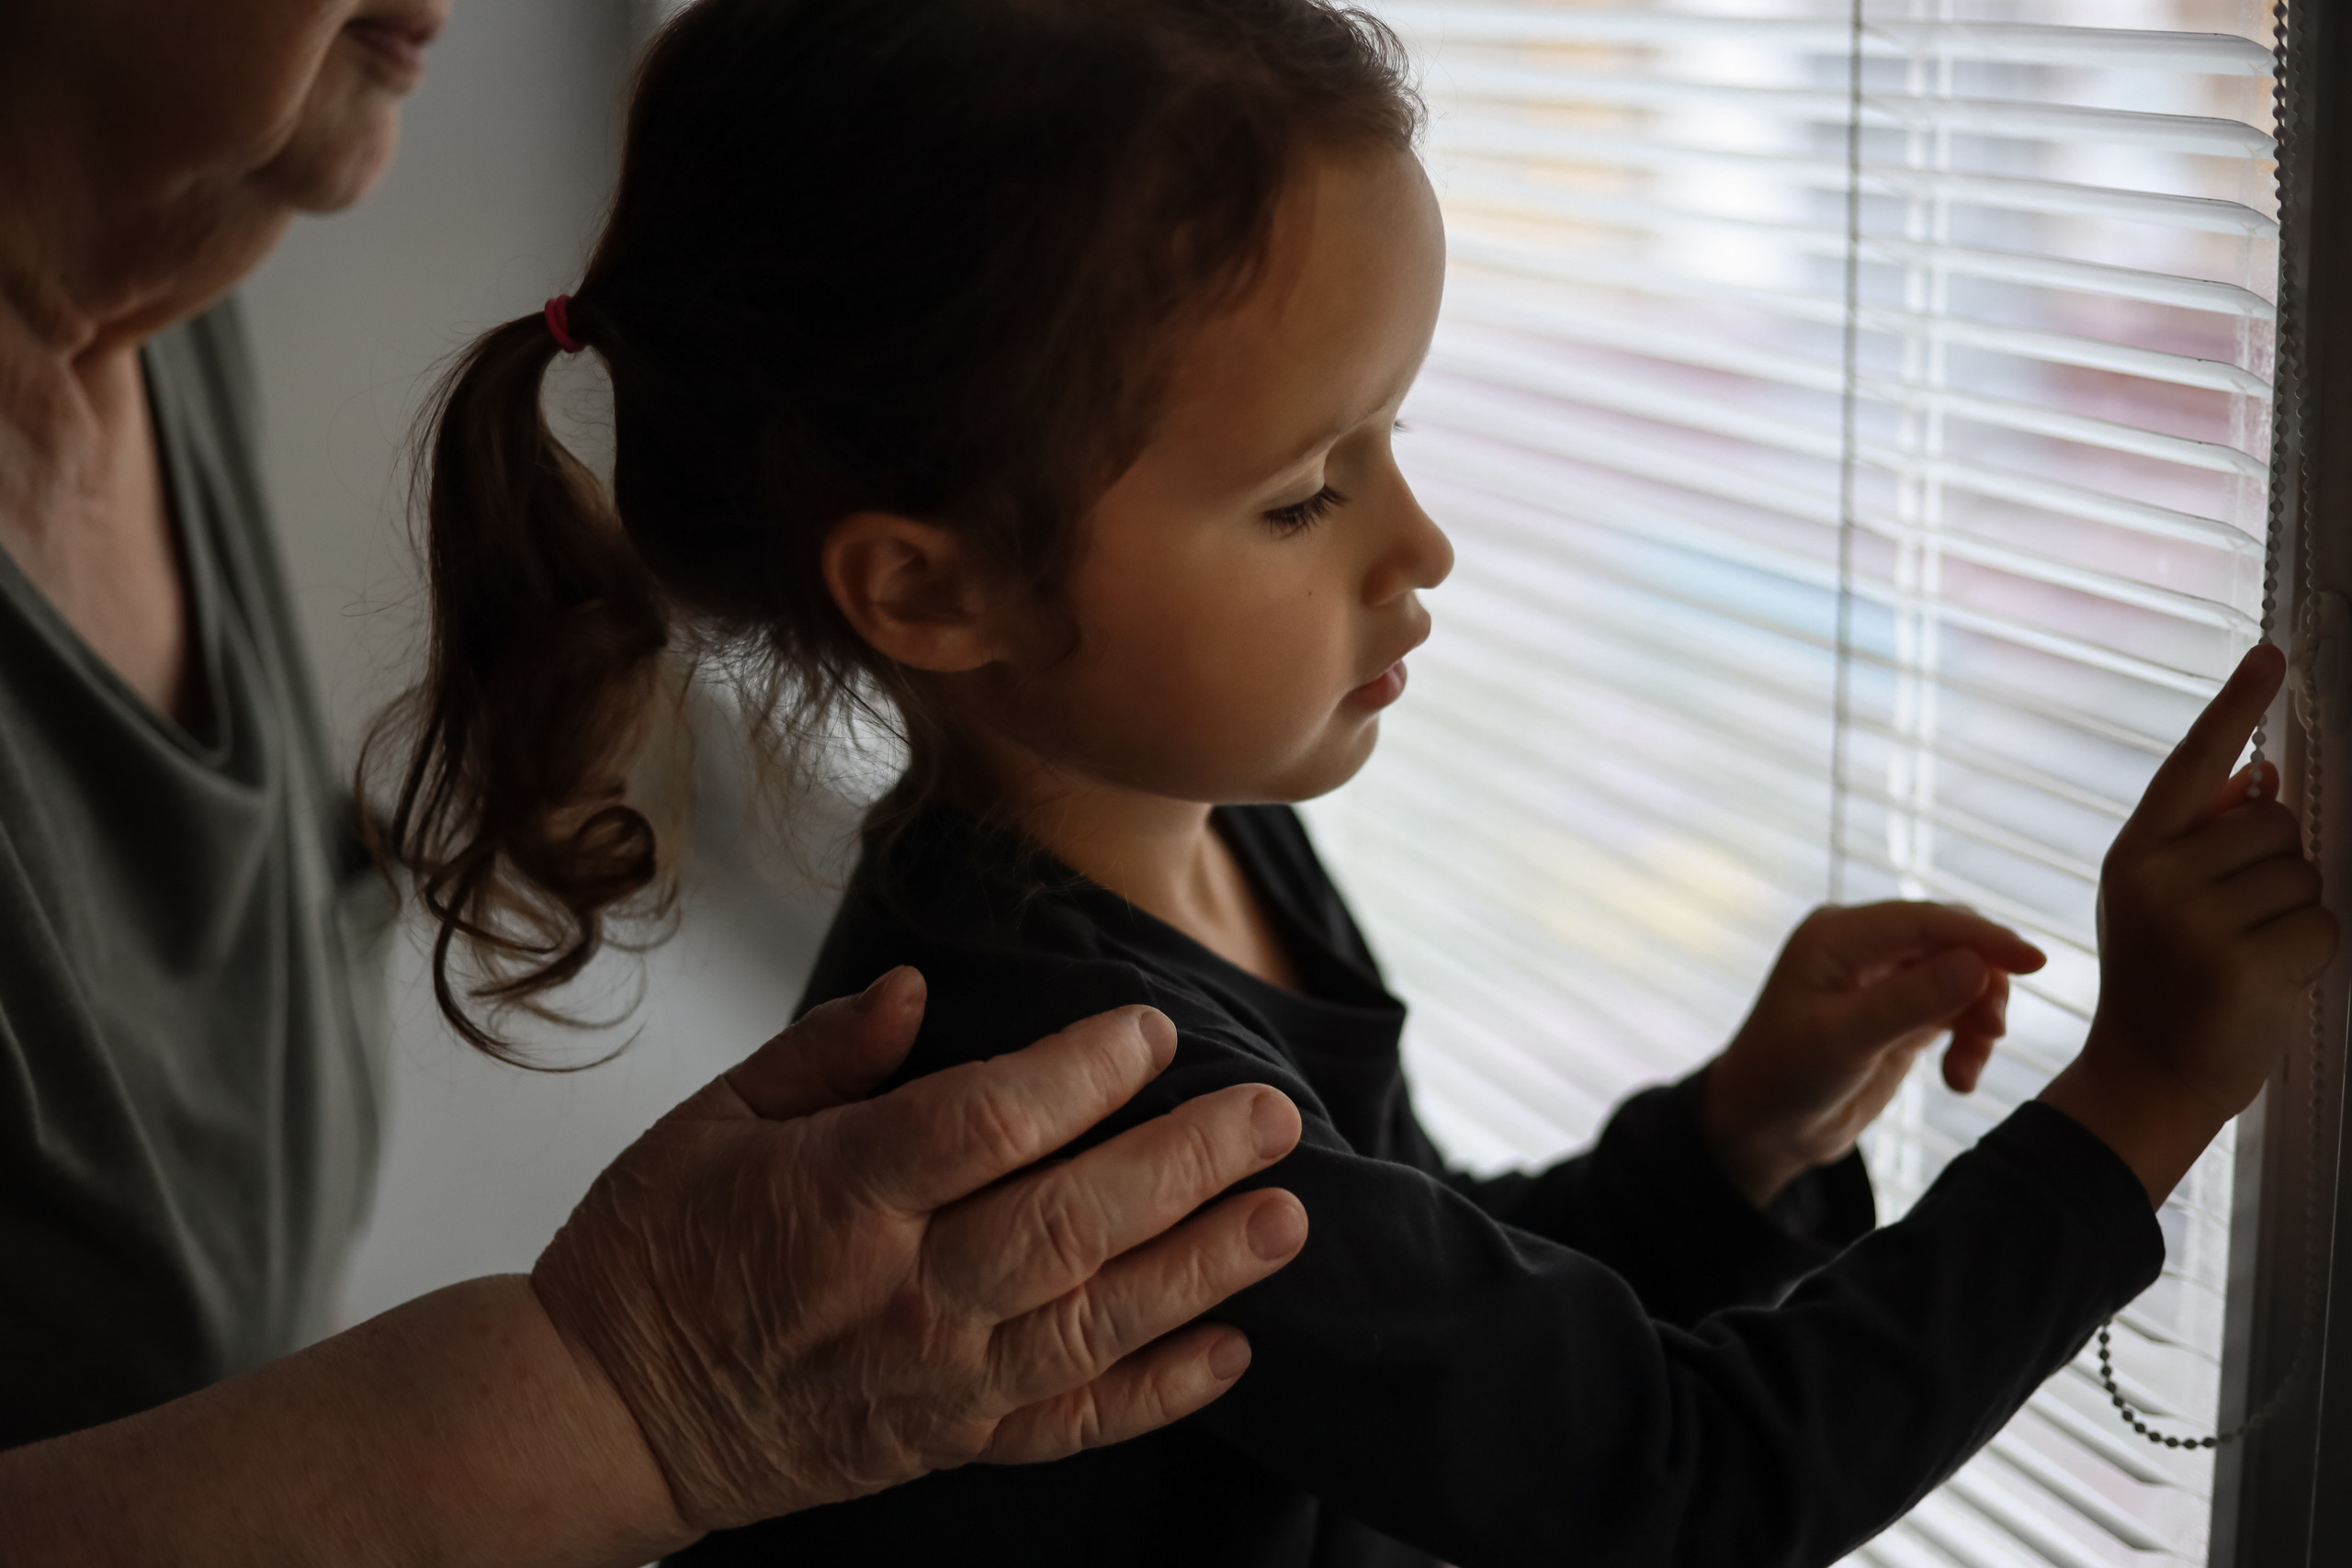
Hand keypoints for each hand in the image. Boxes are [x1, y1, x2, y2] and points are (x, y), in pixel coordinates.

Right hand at [531, 967, 1308, 1535]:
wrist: (606, 1416)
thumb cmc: (654, 1253)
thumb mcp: (711, 1122)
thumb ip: (825, 1053)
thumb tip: (921, 987)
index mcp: (835, 1197)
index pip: (986, 1125)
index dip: (1082, 1074)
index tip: (1150, 1030)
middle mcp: (898, 1296)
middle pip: (1067, 1224)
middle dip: (1183, 1165)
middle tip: (1270, 1115)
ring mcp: (931, 1383)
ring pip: (1092, 1324)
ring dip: (1199, 1270)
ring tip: (1284, 1218)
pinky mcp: (947, 1444)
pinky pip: (1070, 1424)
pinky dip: (1157, 1393)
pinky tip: (1231, 1350)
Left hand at [1705, 903, 2047, 1206]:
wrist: (1764, 1129)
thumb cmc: (1785, 1078)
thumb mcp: (1844, 1041)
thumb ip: (1910, 1002)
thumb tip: (1978, 965)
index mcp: (1838, 936)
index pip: (1926, 920)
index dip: (1984, 937)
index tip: (2037, 963)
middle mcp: (1863, 948)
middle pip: (1953, 942)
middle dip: (1984, 982)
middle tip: (1992, 1033)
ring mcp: (1885, 980)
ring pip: (1963, 977)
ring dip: (1979, 1019)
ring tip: (1965, 1070)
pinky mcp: (1901, 1014)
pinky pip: (1957, 1011)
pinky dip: (1969, 1040)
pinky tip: (1959, 1079)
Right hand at [2042, 644, 2335, 1204]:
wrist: (2143, 1077)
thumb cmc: (2163, 984)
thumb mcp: (2156, 900)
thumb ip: (2200, 836)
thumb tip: (2265, 774)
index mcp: (2134, 852)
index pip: (2193, 762)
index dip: (2235, 706)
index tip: (2272, 655)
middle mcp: (2158, 878)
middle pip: (2274, 822)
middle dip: (2277, 865)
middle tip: (2236, 921)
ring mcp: (2196, 922)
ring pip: (2303, 874)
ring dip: (2296, 913)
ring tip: (2247, 954)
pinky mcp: (2240, 965)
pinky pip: (2320, 925)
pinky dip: (2311, 954)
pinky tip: (2267, 979)